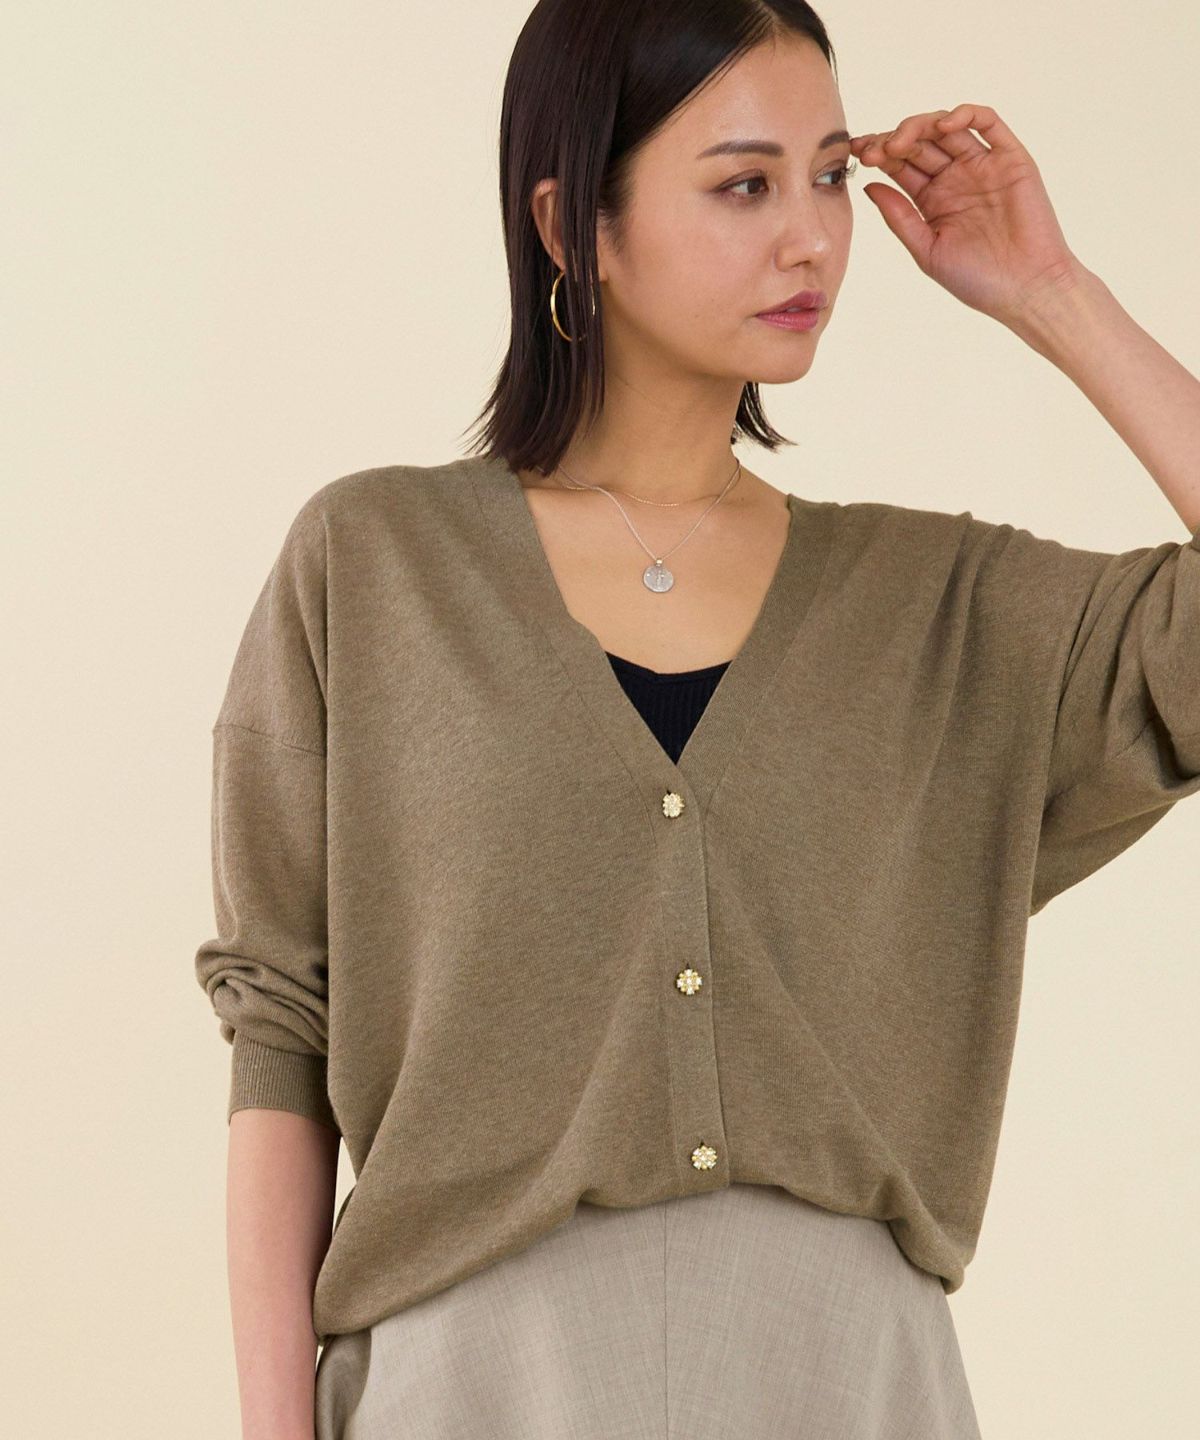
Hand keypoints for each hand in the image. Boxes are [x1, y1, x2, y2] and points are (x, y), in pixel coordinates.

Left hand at [851, 104, 1083, 327]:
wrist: (1026, 289)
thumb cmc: (977, 279)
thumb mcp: (927, 249)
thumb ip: (899, 217)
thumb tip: (869, 185)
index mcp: (932, 199)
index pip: (900, 165)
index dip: (879, 154)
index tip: (859, 154)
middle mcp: (955, 177)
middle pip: (919, 142)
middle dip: (892, 140)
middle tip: (874, 150)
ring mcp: (982, 165)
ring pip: (947, 128)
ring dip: (920, 125)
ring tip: (900, 140)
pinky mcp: (1011, 158)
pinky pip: (988, 124)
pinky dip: (965, 115)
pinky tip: (943, 125)